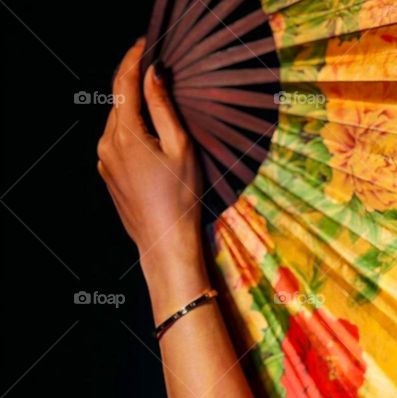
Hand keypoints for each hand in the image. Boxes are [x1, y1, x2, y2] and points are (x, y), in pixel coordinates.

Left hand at [97, 38, 203, 277]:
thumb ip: (163, 108)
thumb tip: (153, 75)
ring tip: (156, 99)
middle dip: (133, 81)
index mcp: (125, 134)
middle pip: (118, 100)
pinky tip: (150, 134)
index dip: (133, 59)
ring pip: (117, 121)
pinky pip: (117, 141)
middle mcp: (107, 143)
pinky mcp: (108, 174)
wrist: (165, 242)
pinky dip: (131, 129)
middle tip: (155, 67)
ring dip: (134, 107)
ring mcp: (104, 160)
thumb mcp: (180, 148)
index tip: (145, 44)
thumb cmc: (180, 198)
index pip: (123, 83)